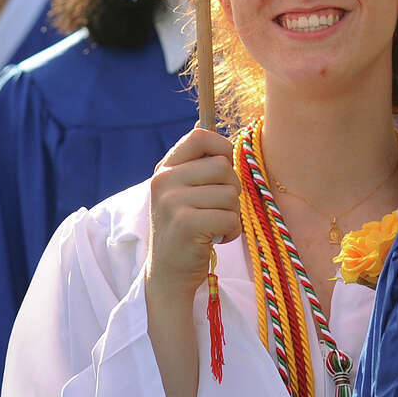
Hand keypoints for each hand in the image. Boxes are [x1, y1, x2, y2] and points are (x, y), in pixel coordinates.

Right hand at [145, 127, 241, 300]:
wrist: (168, 274)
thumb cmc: (184, 229)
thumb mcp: (181, 190)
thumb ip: (194, 161)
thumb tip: (199, 121)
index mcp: (165, 169)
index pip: (200, 136)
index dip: (222, 148)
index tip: (224, 170)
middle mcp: (164, 181)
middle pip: (223, 167)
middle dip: (232, 189)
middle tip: (219, 209)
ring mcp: (172, 202)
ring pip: (230, 194)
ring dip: (233, 214)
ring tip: (216, 227)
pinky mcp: (185, 224)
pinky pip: (229, 217)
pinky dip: (231, 231)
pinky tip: (217, 239)